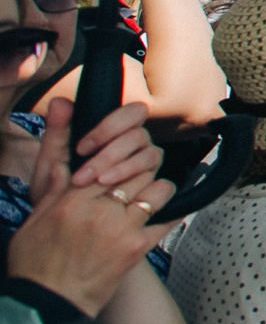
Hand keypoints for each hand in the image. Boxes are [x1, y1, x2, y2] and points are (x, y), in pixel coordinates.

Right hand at [7, 102, 171, 315]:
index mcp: (70, 196)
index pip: (109, 155)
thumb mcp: (37, 207)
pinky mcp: (137, 249)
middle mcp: (97, 208)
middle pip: (138, 168)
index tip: (118, 155)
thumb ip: (53, 158)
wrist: (46, 305)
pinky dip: (174, 210)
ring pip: (157, 188)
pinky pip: (169, 218)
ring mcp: (120, 228)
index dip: (117, 152)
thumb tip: (63, 104)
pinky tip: (172, 208)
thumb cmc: (36, 257)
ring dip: (154, 188)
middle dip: (139, 168)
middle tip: (135, 175)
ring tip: (144, 195)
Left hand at [34, 99, 162, 197]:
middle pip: (139, 134)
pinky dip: (133, 183)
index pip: (132, 113)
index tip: (81, 149)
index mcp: (116, 130)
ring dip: (122, 169)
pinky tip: (114, 193)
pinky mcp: (150, 183)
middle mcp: (136, 142)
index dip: (110, 127)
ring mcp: (145, 162)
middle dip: (112, 153)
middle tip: (85, 174)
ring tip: (97, 184)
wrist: (62, 222)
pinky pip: (155, 177)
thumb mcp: (51, 160)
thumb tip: (60, 101)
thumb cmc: (57, 187)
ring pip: (148, 155)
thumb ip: (56, 131)